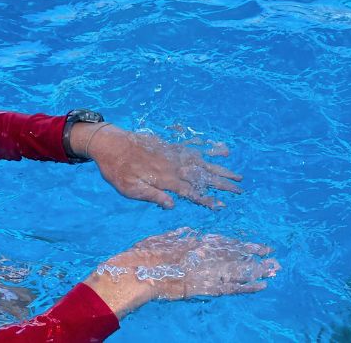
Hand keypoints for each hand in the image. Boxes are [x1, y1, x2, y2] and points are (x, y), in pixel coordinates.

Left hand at [72, 123, 243, 208]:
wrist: (110, 143)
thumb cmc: (117, 170)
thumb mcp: (129, 188)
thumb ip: (151, 195)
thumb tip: (172, 205)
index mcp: (165, 180)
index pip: (191, 192)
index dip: (207, 199)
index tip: (222, 205)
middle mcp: (173, 166)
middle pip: (203, 177)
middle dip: (222, 184)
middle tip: (240, 190)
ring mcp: (174, 155)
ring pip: (203, 163)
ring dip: (221, 170)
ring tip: (238, 175)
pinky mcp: (171, 147)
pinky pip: (195, 149)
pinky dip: (210, 150)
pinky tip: (223, 151)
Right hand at [82, 228, 279, 317]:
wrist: (139, 271)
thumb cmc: (146, 255)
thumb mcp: (162, 239)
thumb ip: (177, 234)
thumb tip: (187, 229)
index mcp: (197, 242)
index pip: (226, 243)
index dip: (243, 246)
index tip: (258, 246)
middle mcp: (207, 254)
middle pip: (237, 255)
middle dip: (256, 257)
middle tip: (274, 257)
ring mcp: (208, 270)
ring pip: (239, 269)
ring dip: (258, 270)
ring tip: (275, 270)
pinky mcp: (207, 287)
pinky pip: (232, 287)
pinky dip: (248, 286)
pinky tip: (262, 286)